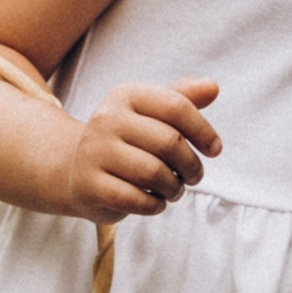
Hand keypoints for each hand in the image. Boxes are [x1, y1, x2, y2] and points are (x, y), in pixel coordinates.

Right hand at [56, 77, 220, 222]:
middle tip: (193, 177)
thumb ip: (183, 99)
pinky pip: (136, 199)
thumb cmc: (127, 142)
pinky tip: (155, 201)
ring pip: (154, 173)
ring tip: (174, 189)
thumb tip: (213, 87)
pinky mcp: (89, 186)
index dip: (204, 130)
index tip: (214, 150)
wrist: (77, 171)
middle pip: (170, 142)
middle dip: (191, 165)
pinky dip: (155, 205)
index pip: (177, 106)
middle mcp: (106, 119)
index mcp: (125, 96)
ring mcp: (94, 152)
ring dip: (175, 188)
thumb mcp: (151, 115)